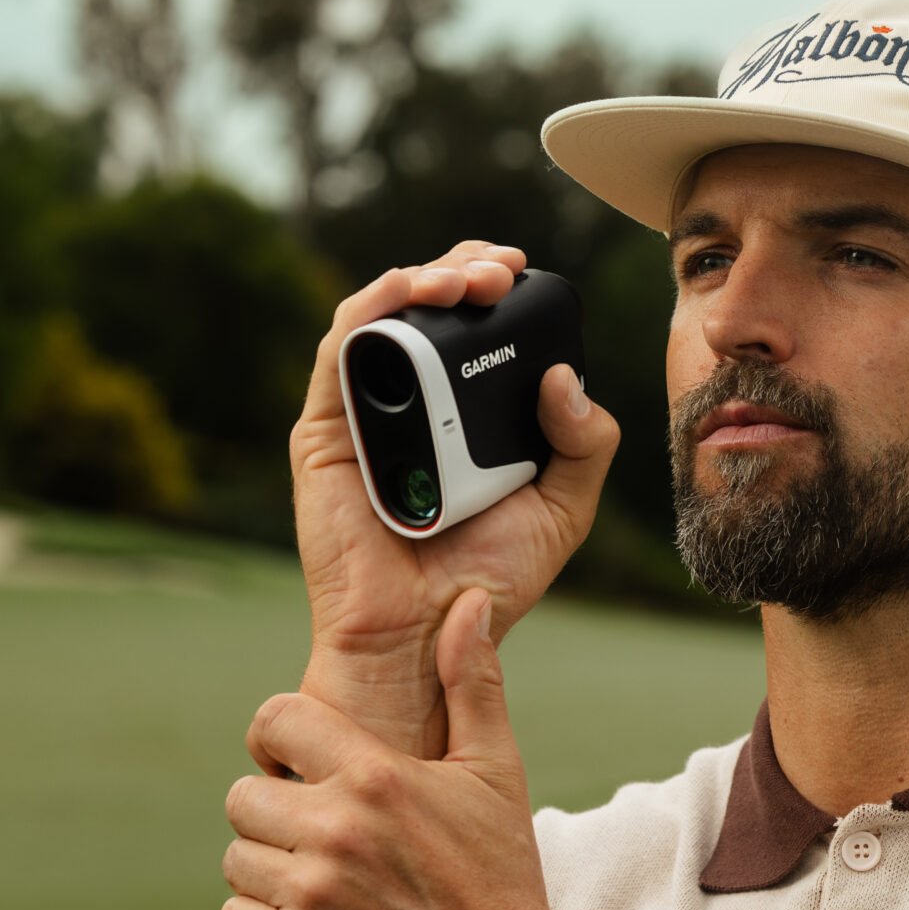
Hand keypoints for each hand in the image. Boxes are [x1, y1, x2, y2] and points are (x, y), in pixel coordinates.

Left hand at [216, 590, 565, 909]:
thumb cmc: (502, 877)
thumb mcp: (497, 774)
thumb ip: (472, 684)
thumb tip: (467, 602)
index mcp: (378, 776)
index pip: (275, 720)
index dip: (280, 740)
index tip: (300, 765)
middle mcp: (336, 830)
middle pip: (244, 796)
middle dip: (277, 816)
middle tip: (322, 840)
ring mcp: (311, 895)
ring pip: (236, 859)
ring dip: (267, 872)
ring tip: (320, 886)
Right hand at [291, 244, 622, 755]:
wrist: (430, 639)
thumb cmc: (489, 583)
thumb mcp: (563, 509)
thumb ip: (584, 443)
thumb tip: (563, 375)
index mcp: (461, 419)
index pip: (470, 331)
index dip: (492, 289)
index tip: (521, 274)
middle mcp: (410, 408)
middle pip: (424, 310)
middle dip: (461, 270)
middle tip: (499, 270)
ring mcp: (364, 416)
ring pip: (379, 317)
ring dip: (421, 278)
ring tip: (469, 280)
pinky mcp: (324, 432)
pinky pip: (342, 351)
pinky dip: (375, 308)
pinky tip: (413, 294)